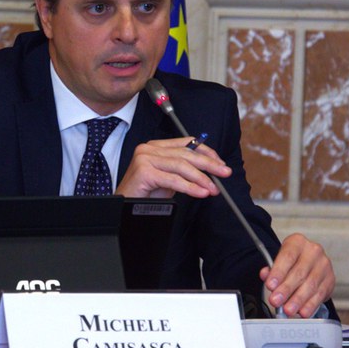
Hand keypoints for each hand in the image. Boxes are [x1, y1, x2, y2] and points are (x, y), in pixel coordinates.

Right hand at [115, 137, 231, 197]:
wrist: (124, 205)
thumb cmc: (146, 193)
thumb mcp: (169, 177)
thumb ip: (184, 170)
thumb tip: (211, 171)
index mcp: (156, 145)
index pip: (187, 142)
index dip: (206, 152)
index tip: (221, 163)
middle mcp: (149, 148)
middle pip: (186, 153)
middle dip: (209, 164)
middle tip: (224, 173)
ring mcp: (145, 158)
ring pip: (181, 165)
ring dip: (201, 178)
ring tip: (213, 189)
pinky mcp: (143, 171)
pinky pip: (173, 179)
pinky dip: (190, 187)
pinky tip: (200, 192)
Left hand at [260, 233, 334, 317]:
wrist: (309, 261)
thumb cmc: (292, 260)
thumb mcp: (279, 259)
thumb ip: (271, 268)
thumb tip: (265, 275)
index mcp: (298, 242)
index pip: (287, 257)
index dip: (278, 272)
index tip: (270, 285)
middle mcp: (313, 251)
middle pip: (299, 273)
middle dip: (286, 289)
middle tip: (276, 301)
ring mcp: (324, 265)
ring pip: (310, 285)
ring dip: (298, 300)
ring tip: (288, 309)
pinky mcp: (330, 279)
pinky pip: (320, 294)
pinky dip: (310, 305)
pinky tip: (302, 311)